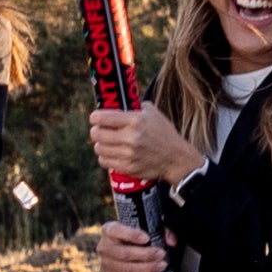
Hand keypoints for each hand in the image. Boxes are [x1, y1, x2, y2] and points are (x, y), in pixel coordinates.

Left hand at [90, 102, 208, 189]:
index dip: (95, 117)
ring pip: (99, 149)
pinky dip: (105, 157)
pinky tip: (111, 154)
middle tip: (99, 131)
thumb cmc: (164, 133)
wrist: (176, 158)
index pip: (103, 118)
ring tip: (106, 143)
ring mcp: (129, 154)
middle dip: (95, 131)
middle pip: (97, 134)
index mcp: (136, 121)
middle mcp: (131, 137)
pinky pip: (105, 161)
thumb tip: (119, 104)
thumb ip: (136, 107)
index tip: (95, 118)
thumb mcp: (153, 113)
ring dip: (100, 145)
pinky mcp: (128, 167)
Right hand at [90, 217, 170, 271]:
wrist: (125, 248)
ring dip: (146, 269)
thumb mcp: (147, 227)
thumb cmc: (136, 236)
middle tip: (161, 254)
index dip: (131, 235)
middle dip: (145, 255)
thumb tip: (172, 241)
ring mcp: (105, 263)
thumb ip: (161, 230)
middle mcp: (104, 246)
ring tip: (161, 265)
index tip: (147, 238)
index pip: (116, 231)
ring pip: (125, 269)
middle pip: (123, 253)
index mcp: (109, 229)